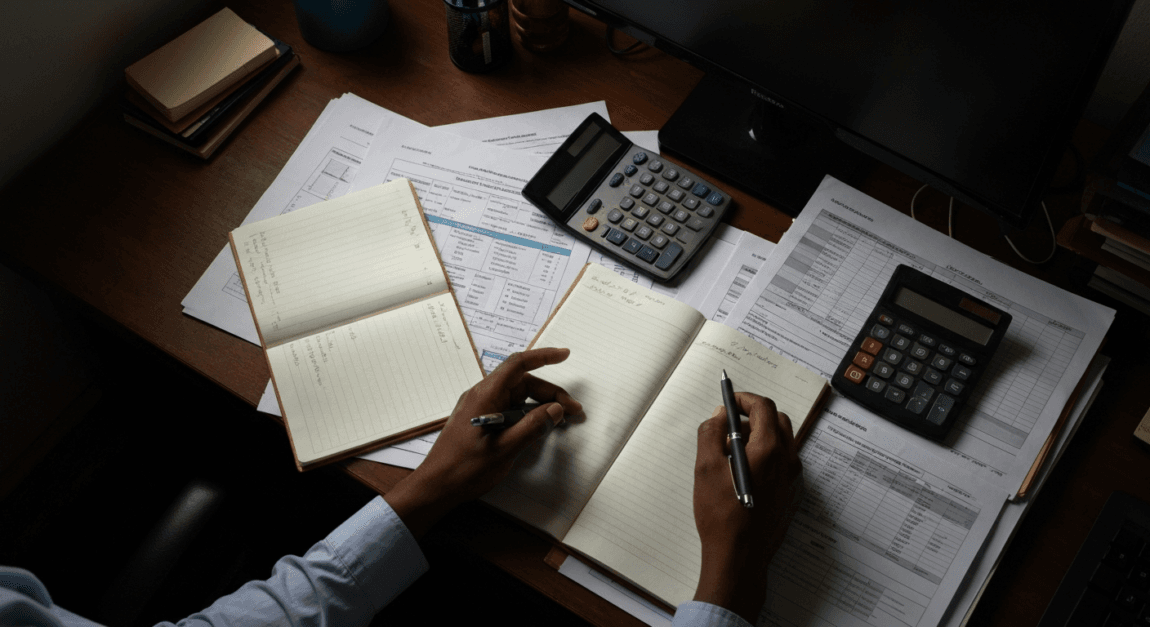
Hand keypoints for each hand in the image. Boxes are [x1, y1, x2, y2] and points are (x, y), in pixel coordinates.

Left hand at [384, 347, 581, 537]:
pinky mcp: (482, 420)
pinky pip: (509, 409)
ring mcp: (481, 408)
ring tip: (560, 420)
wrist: (436, 487)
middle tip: (572, 411)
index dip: (543, 357)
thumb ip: (532, 427)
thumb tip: (555, 409)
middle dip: (550, 393)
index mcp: (485, 396)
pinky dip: (527, 415)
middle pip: (522, 383)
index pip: (517, 365)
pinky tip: (540, 428)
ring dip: (540, 405)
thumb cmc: (463, 470)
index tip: (564, 355)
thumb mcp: (504, 450)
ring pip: (518, 397)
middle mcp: (482, 396)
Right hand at [691, 392, 802, 621]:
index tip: (729, 402)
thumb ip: (711, 433)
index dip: (744, 399)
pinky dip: (765, 455)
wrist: (740, 558)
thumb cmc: (722, 516)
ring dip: (758, 436)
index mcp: (768, 450)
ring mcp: (791, 479)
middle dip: (753, 416)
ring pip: (781, 442)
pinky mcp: (790, 494)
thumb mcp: (705, 468)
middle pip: (776, 421)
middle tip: (729, 425)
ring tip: (730, 453)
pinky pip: (781, 462)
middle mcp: (786, 461)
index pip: (763, 407)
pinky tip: (742, 473)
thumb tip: (719, 415)